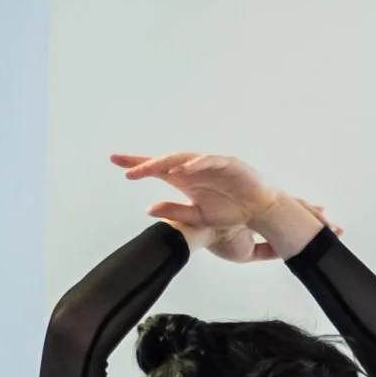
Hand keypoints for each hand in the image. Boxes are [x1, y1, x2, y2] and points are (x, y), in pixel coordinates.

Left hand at [111, 152, 325, 265]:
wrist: (260, 211)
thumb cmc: (230, 212)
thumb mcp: (198, 217)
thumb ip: (175, 212)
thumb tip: (148, 209)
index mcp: (184, 180)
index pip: (156, 169)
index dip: (137, 164)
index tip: (115, 161)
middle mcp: (193, 169)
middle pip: (165, 161)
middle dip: (146, 164)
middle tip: (127, 170)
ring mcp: (209, 164)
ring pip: (184, 158)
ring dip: (167, 162)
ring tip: (150, 169)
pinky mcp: (227, 163)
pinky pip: (209, 160)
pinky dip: (196, 163)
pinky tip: (182, 169)